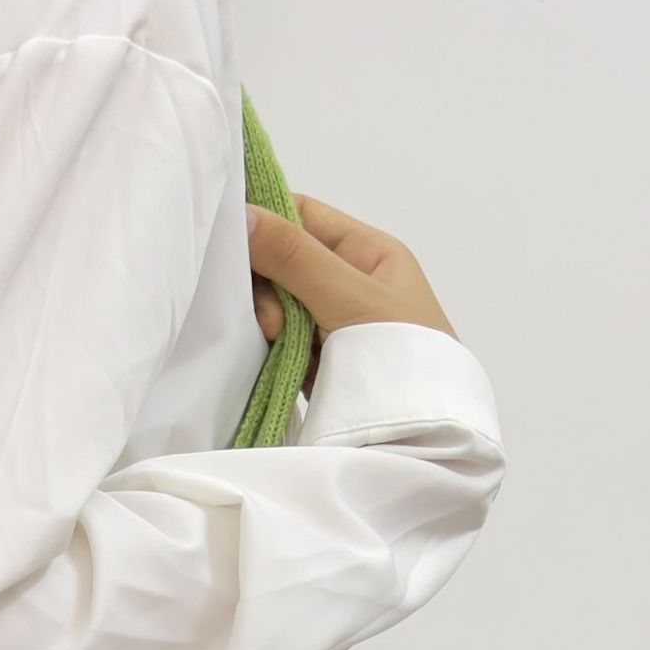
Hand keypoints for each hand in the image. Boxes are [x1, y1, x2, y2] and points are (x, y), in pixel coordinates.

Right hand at [249, 193, 459, 399]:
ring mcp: (328, 325)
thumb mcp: (350, 297)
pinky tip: (265, 355)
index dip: (266, 219)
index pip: (304, 216)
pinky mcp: (313, 362)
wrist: (420, 435)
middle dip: (266, 283)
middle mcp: (346, 283)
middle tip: (270, 318)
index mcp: (366, 253)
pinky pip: (276, 340)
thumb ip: (296, 258)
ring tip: (274, 341)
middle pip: (283, 262)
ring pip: (275, 304)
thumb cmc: (402, 356)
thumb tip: (242, 214)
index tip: (230, 236)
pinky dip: (265, 345)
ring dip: (265, 318)